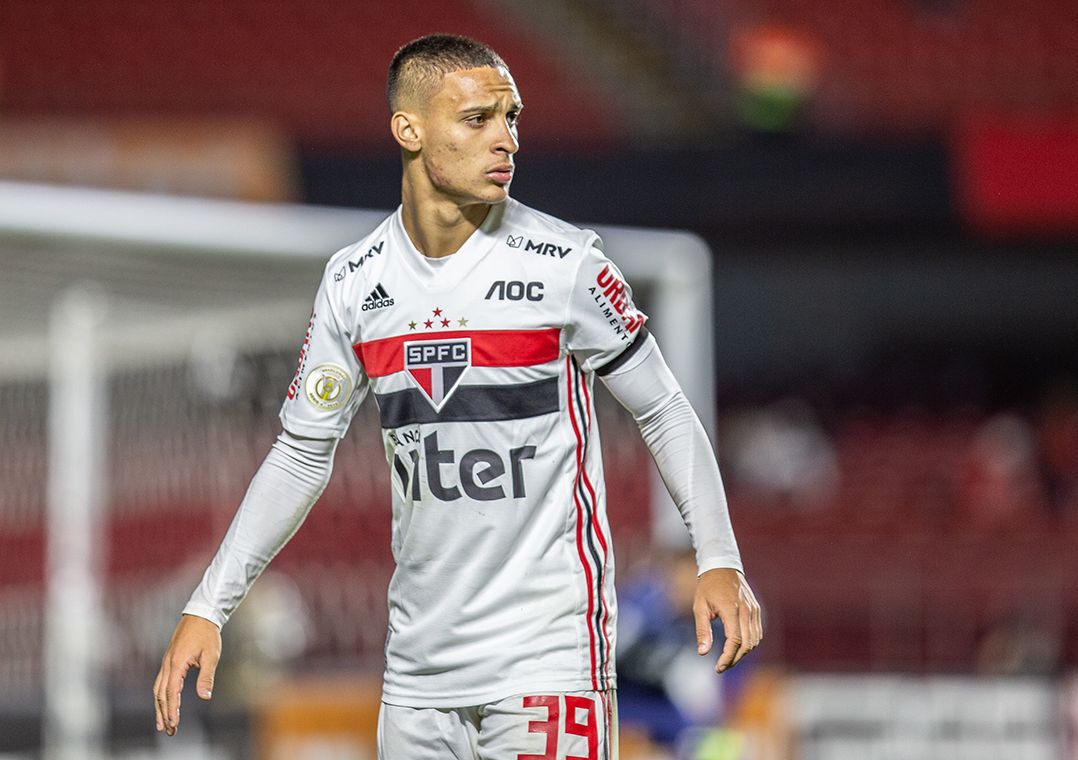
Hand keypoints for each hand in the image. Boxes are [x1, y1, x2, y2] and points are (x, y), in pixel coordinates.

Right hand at [153, 614, 221, 735]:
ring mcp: (166, 662)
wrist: (200, 615)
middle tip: (168, 731)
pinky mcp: (169, 660)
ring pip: (158, 689)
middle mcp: (167, 664)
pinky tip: (164, 703)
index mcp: (177, 663)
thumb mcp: (211, 655)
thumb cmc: (207, 634)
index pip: (171, 692)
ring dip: (159, 707)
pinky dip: (160, 696)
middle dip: (164, 713)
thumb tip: (205, 697)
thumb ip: (207, 676)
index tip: (174, 724)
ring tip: (162, 723)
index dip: (172, 710)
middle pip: (160, 694)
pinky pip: (160, 682)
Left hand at [693, 568, 761, 671]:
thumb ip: (702, 630)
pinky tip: (737, 647)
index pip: (734, 640)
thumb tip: (703, 653)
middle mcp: (746, 610)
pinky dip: (749, 644)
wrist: (722, 566)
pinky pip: (757, 633)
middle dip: (735, 659)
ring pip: (754, 641)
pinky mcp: (756, 610)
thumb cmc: (707, 587)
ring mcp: (753, 610)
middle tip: (721, 667)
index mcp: (731, 609)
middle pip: (747, 644)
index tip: (718, 668)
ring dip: (742, 653)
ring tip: (727, 658)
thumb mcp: (699, 606)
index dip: (727, 657)